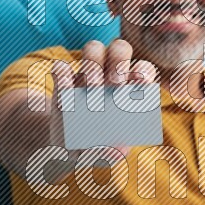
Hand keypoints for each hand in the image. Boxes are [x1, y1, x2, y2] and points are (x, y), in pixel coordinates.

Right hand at [48, 38, 157, 164]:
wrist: (66, 147)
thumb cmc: (95, 149)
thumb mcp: (104, 156)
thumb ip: (111, 154)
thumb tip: (117, 150)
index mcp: (129, 90)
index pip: (142, 69)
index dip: (143, 70)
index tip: (142, 83)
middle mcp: (110, 76)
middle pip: (119, 49)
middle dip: (119, 61)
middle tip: (116, 85)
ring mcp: (86, 76)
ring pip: (93, 48)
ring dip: (93, 64)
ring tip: (93, 88)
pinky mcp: (63, 82)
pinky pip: (61, 66)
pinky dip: (62, 74)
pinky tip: (65, 89)